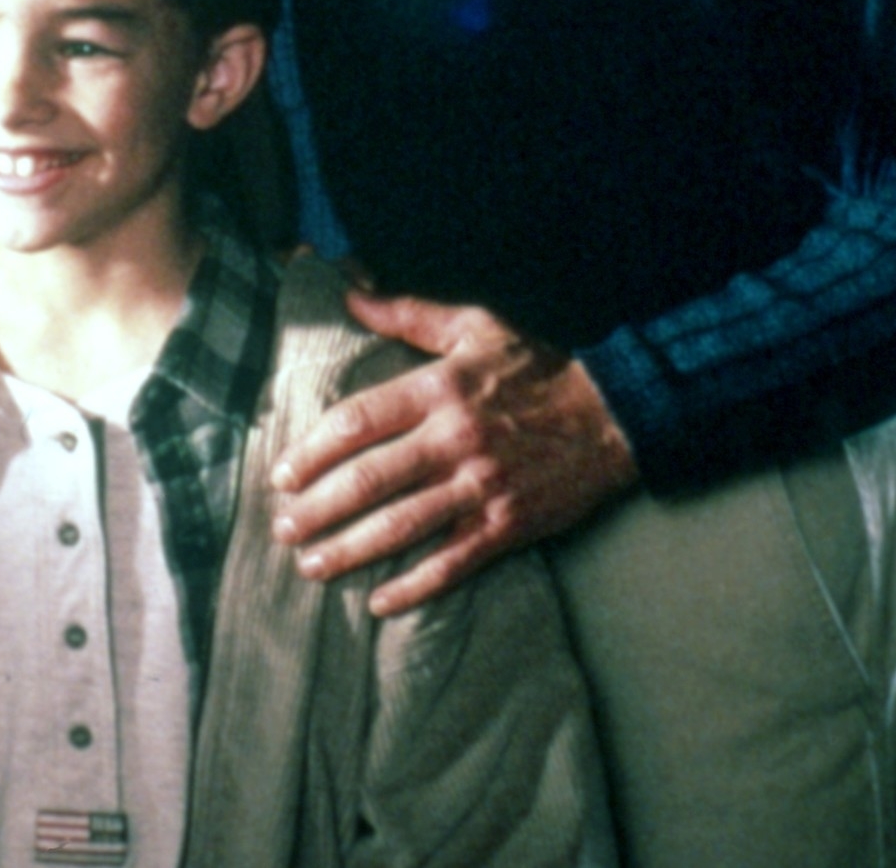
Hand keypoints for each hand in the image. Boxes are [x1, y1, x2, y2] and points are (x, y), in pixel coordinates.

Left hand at [270, 288, 638, 615]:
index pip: (358, 422)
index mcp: (439, 389)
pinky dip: (414, 586)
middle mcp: (454, 439)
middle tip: (282, 529)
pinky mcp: (507, 525)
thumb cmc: (535, 368)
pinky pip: (452, 562)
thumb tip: (350, 291)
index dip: (312, 452)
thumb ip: (408, 312)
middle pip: (369, 479)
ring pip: (402, 526)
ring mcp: (481, 486)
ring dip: (350, 550)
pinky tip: (379, 603)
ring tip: (311, 566)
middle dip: (318, 509)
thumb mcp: (474, 327)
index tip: (281, 476)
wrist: (614, 414)